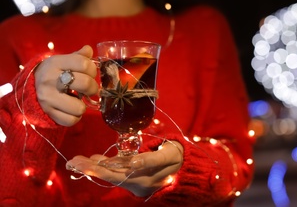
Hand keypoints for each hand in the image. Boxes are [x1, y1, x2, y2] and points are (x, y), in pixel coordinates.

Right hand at [34, 45, 98, 125]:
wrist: (31, 87)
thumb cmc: (55, 72)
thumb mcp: (64, 61)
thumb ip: (79, 56)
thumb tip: (89, 50)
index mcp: (55, 63)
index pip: (84, 64)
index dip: (93, 70)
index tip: (90, 74)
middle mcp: (50, 79)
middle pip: (85, 84)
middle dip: (93, 88)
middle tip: (89, 89)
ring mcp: (48, 98)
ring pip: (79, 107)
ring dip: (82, 105)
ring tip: (77, 100)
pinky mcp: (48, 113)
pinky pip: (71, 120)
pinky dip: (75, 117)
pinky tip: (71, 109)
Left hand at [66, 141, 183, 196]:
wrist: (182, 169)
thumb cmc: (175, 158)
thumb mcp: (168, 156)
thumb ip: (151, 160)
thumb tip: (132, 162)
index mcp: (146, 177)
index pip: (119, 174)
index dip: (102, 168)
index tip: (88, 162)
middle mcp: (136, 182)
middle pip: (111, 175)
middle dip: (91, 169)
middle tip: (74, 161)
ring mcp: (133, 181)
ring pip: (110, 174)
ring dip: (93, 168)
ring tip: (77, 161)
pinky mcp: (132, 178)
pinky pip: (115, 172)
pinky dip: (103, 166)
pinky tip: (93, 159)